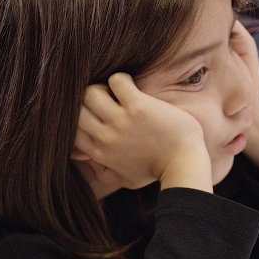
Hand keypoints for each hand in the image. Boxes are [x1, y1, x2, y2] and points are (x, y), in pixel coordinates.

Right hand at [73, 73, 212, 191]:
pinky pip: (116, 81)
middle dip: (87, 101)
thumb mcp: (126, 180)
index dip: (81, 118)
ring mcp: (121, 122)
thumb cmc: (158, 170)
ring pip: (90, 92)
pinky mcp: (138, 107)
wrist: (184, 163)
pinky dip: (121, 78)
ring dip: (102, 87)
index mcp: (100, 154)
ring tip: (117, 92)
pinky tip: (131, 85)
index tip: (96, 114)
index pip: (73, 130)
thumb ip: (103, 173)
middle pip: (76, 109)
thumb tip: (83, 158)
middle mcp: (106, 137)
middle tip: (106, 99)